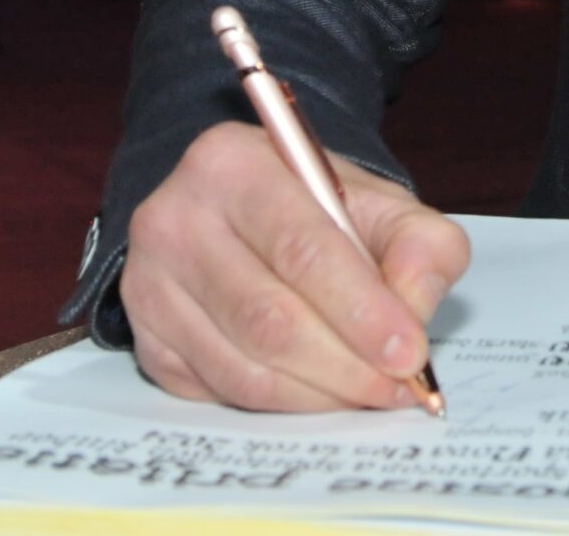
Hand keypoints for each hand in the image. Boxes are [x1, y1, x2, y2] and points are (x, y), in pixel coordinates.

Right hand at [120, 121, 470, 411]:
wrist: (240, 218)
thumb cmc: (316, 211)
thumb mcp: (379, 203)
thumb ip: (420, 244)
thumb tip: (413, 309)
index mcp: (233, 164)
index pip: (302, 248)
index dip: (361, 309)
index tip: (409, 352)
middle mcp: (175, 218)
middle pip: (268, 318)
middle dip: (346, 365)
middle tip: (396, 387)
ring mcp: (150, 284)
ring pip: (243, 368)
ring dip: (318, 394)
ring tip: (366, 392)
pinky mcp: (147, 340)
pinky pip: (220, 393)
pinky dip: (280, 404)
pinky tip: (316, 388)